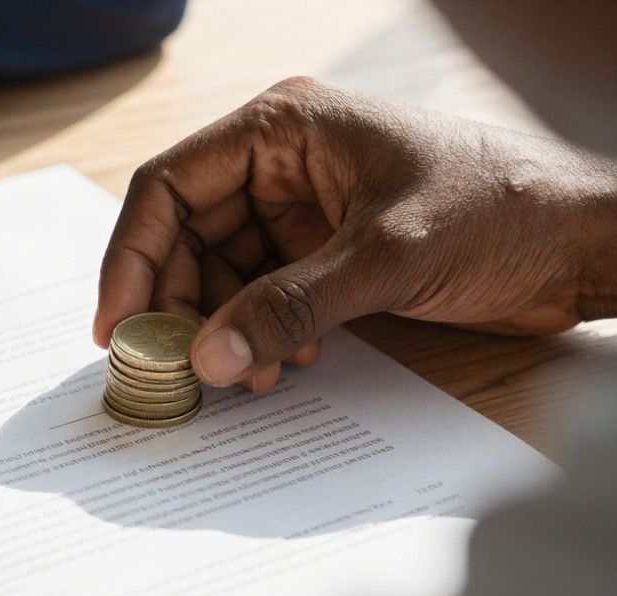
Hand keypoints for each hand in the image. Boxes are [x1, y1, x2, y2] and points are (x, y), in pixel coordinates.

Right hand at [93, 77, 616, 391]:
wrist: (583, 244)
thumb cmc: (502, 209)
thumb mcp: (385, 257)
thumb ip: (289, 308)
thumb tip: (206, 359)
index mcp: (284, 128)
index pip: (169, 186)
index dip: (133, 256)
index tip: (118, 324)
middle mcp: (282, 164)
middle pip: (186, 236)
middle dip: (181, 304)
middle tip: (180, 366)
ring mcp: (302, 211)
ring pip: (220, 274)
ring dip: (223, 329)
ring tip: (246, 375)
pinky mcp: (324, 254)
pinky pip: (260, 297)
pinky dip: (259, 335)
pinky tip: (286, 363)